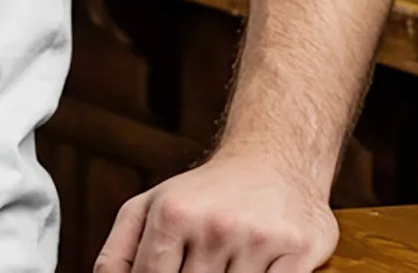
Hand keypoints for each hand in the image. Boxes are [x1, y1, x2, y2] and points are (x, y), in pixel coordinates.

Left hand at [93, 150, 338, 272]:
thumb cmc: (205, 192)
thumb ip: (120, 250)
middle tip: (200, 265)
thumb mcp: (151, 206)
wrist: (273, 156)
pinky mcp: (297, 251)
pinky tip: (255, 266)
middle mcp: (214, 225)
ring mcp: (257, 240)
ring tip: (225, 262)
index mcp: (172, 213)